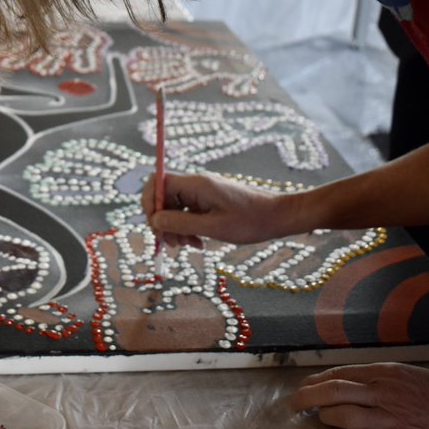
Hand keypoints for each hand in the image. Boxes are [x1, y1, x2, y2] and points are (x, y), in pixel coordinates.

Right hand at [143, 171, 286, 245]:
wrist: (278, 216)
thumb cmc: (250, 221)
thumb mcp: (213, 227)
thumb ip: (181, 223)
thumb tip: (154, 220)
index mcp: (195, 184)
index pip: (157, 182)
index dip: (149, 202)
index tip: (155, 225)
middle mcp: (195, 185)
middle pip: (163, 197)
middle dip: (162, 221)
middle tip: (171, 243)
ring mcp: (201, 193)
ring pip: (173, 207)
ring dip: (175, 228)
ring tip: (189, 246)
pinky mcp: (207, 202)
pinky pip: (186, 212)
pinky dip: (187, 228)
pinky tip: (198, 242)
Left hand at [291, 363, 428, 428]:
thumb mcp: (406, 375)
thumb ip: (376, 377)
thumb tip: (345, 383)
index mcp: (385, 373)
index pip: (338, 373)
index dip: (316, 379)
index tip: (305, 385)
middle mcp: (384, 393)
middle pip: (332, 391)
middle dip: (306, 396)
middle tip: (295, 402)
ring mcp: (390, 419)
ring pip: (341, 417)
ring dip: (327, 418)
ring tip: (324, 419)